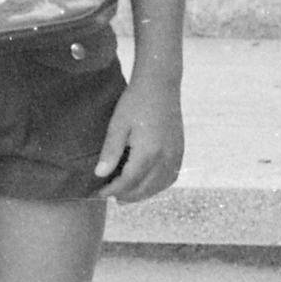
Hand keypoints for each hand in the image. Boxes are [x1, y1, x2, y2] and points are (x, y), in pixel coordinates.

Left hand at [94, 77, 183, 203]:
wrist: (160, 85)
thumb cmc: (135, 101)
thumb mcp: (117, 124)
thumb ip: (110, 151)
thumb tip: (100, 174)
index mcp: (148, 152)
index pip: (129, 182)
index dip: (113, 190)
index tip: (99, 192)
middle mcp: (165, 158)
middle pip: (145, 188)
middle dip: (126, 195)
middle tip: (110, 196)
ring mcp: (175, 155)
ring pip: (159, 186)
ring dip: (142, 194)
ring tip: (126, 194)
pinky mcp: (180, 150)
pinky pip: (170, 177)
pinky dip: (157, 185)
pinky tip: (146, 183)